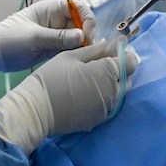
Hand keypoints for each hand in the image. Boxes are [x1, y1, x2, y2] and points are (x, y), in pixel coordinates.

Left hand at [0, 0, 96, 74]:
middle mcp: (56, 20)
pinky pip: (69, 49)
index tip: (87, 35)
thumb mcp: (35, 37)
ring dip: (82, 46)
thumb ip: (59, 37)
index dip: (86, 18)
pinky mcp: (53, 48)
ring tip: (84, 57)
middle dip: (87, 34)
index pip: (77, 7)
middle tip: (87, 50)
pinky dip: (75, 54)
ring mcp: (55, 34)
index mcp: (51, 9)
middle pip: (81, 23)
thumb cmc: (10, 40)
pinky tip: (77, 61)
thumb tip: (82, 36)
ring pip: (77, 37)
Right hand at [0, 40, 139, 152]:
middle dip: (118, 70)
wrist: (36, 110)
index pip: (130, 62)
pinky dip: (103, 98)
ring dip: (111, 85)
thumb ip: (93, 50)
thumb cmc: (51, 78)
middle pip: (126, 78)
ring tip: (91, 79)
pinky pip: (108, 106)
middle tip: (99, 64)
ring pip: (118, 94)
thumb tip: (108, 44)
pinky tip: (86, 93)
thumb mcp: (71, 56)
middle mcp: (112, 92)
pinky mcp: (97, 121)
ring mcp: (106, 109)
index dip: (123, 54)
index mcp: (107, 72)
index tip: (112, 51)